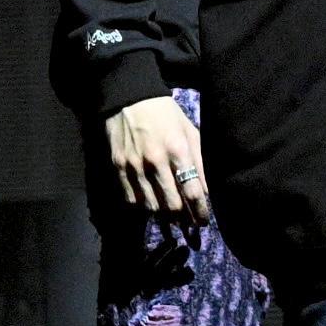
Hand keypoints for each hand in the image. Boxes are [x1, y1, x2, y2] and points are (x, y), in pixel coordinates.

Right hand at [106, 96, 208, 219]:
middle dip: (183, 220)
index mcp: (177, 149)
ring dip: (164, 218)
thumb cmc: (165, 115)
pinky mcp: (118, 168)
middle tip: (190, 225)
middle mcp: (155, 162)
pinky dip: (144, 207)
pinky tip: (152, 208)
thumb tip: (207, 190)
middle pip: (171, 205)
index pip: (192, 191)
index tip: (204, 222)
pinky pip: (132, 199)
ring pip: (151, 207)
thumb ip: (200, 161)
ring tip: (173, 221)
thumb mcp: (189, 132)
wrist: (129, 100)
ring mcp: (134, 167)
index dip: (200, 211)